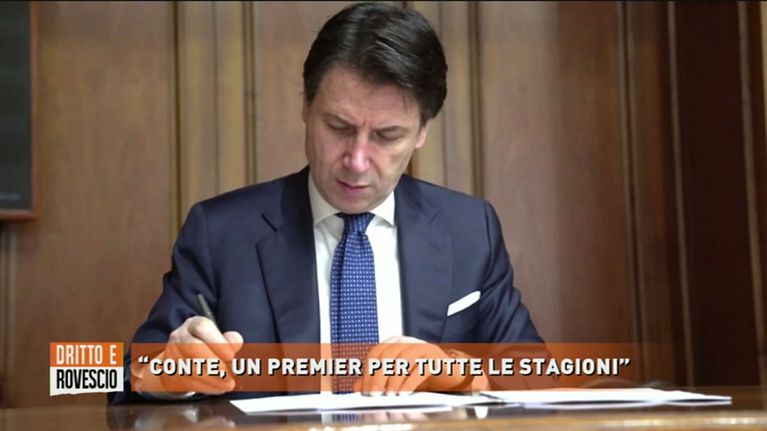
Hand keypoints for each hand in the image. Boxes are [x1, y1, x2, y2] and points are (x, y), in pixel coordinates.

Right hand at [132, 316, 242, 394]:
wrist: (182, 359)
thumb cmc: (207, 346)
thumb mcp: (220, 339)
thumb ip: (230, 340)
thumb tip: (235, 342)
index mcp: (193, 324)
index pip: (202, 328)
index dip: (217, 342)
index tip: (230, 355)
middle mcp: (179, 336)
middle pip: (192, 346)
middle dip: (213, 362)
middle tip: (228, 374)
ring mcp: (171, 355)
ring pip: (189, 367)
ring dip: (212, 379)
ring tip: (227, 384)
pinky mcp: (169, 373)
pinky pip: (187, 382)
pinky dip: (206, 387)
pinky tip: (218, 388)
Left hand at [353, 336, 484, 394]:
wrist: (449, 374)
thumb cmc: (420, 375)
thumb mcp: (396, 377)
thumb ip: (377, 379)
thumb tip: (357, 386)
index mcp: (395, 342)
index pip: (377, 352)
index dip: (369, 371)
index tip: (365, 390)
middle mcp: (408, 341)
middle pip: (388, 355)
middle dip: (379, 376)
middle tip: (374, 395)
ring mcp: (423, 347)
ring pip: (404, 360)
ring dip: (394, 379)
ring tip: (389, 395)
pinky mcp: (436, 357)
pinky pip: (420, 368)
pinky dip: (410, 382)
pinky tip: (404, 393)